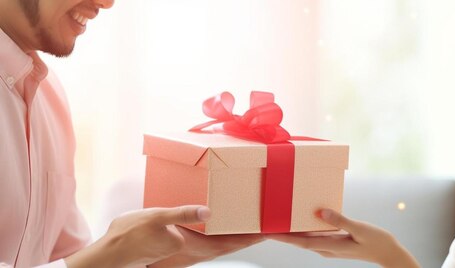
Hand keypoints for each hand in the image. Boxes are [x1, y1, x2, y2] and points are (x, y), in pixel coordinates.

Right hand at [65, 205, 262, 266]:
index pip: (234, 241)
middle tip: (275, 222)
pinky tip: (230, 222)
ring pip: (226, 242)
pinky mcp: (187, 246)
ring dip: (243, 233)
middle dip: (255, 234)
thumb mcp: (156, 218)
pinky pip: (216, 240)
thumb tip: (208, 211)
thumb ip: (183, 214)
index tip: (274, 228)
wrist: (112, 255)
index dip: (255, 235)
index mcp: (196, 244)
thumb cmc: (131, 237)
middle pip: (236, 242)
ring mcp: (193, 250)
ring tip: (258, 220)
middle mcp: (199, 250)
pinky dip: (228, 232)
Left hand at [267, 209, 419, 267]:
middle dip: (282, 234)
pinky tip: (301, 221)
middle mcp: (327, 248)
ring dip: (292, 231)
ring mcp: (330, 246)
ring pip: (306, 239)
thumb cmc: (376, 240)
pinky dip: (305, 229)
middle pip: (299, 241)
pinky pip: (315, 236)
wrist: (388, 252)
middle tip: (266, 223)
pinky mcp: (334, 242)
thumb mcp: (359, 229)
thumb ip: (340, 221)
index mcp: (331, 246)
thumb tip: (321, 213)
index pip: (301, 242)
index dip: (283, 237)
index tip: (268, 231)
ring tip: (278, 220)